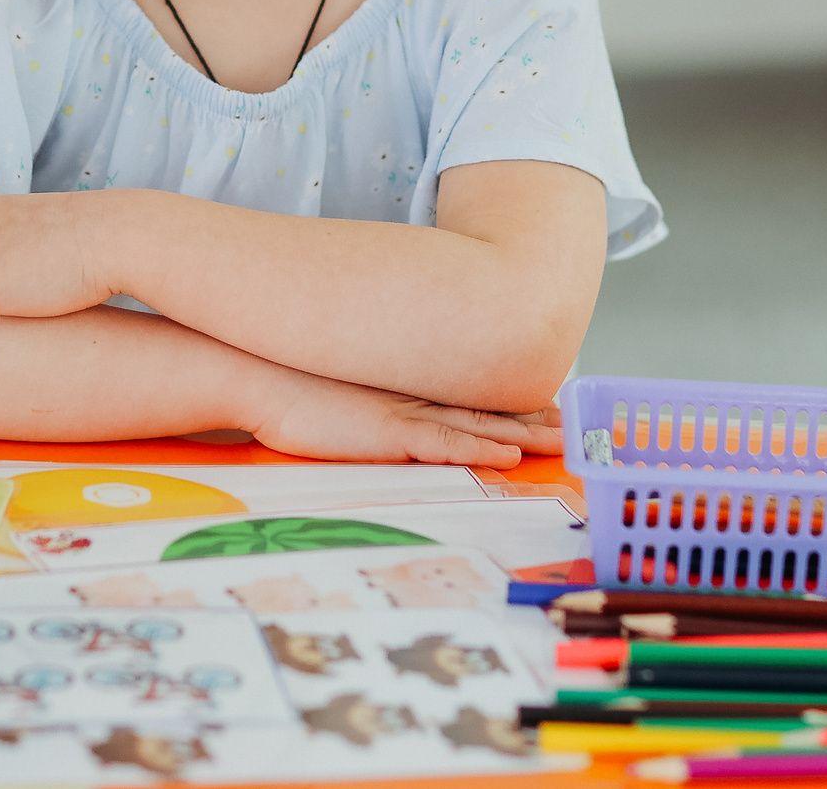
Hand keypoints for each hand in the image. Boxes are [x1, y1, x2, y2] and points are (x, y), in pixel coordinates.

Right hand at [250, 372, 563, 467]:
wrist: (254, 371)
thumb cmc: (285, 381)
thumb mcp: (335, 386)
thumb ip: (362, 394)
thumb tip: (369, 401)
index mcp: (402, 383)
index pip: (467, 392)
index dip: (509, 400)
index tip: (544, 402)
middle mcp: (411, 392)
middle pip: (485, 405)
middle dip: (531, 416)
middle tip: (572, 422)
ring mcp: (402, 411)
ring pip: (478, 424)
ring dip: (523, 434)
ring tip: (563, 439)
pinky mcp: (388, 432)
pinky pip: (444, 443)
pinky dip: (480, 450)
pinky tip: (511, 456)